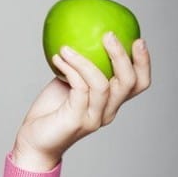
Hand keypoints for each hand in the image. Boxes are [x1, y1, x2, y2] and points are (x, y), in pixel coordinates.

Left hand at [11, 33, 151, 170]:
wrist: (33, 141)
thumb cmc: (50, 111)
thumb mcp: (69, 84)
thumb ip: (81, 68)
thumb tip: (82, 35)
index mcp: (111, 103)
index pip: (139, 84)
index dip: (144, 63)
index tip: (138, 39)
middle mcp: (108, 112)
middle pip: (129, 83)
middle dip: (122, 56)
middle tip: (108, 35)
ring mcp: (94, 118)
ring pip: (102, 84)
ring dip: (85, 61)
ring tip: (67, 47)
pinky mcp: (76, 120)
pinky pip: (79, 89)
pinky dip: (70, 69)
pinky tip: (58, 58)